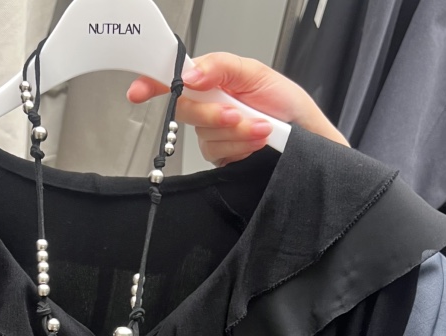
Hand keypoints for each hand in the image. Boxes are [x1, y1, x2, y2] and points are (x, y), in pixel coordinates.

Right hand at [128, 53, 348, 166]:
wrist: (307, 136)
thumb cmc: (285, 103)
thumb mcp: (256, 73)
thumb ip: (221, 68)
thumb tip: (189, 74)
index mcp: (211, 80)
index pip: (173, 79)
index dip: (152, 83)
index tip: (137, 92)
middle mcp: (206, 106)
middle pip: (185, 109)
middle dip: (214, 114)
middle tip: (240, 113)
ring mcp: (211, 133)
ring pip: (204, 134)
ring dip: (237, 131)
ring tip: (263, 127)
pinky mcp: (219, 156)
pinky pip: (216, 153)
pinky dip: (240, 146)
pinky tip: (258, 141)